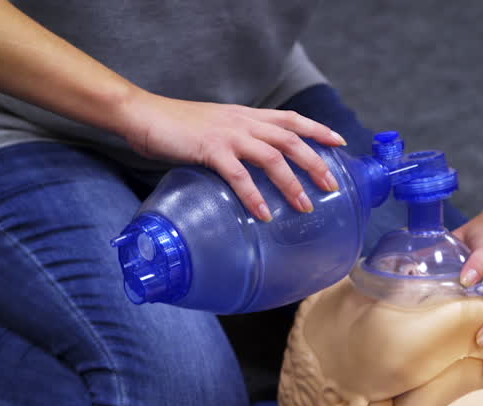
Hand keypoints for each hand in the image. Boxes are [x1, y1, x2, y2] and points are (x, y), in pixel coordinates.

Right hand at [118, 91, 346, 220]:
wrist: (144, 115)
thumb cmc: (176, 126)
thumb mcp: (215, 128)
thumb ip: (235, 143)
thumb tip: (249, 169)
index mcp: (246, 116)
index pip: (291, 118)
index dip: (317, 129)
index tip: (339, 142)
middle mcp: (243, 122)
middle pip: (291, 139)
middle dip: (315, 162)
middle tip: (331, 186)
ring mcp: (228, 135)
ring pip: (272, 157)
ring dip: (292, 183)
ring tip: (305, 206)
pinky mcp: (210, 150)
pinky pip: (239, 175)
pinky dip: (254, 196)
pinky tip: (264, 214)